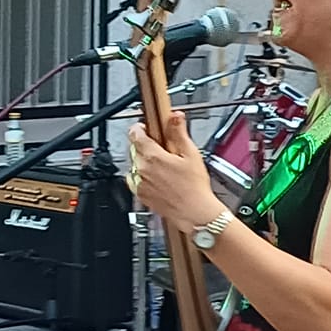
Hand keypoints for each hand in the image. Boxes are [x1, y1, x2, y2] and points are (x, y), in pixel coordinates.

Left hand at [126, 112, 218, 233]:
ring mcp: (139, 183)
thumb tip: (175, 116)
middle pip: (135, 148)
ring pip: (135, 164)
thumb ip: (179, 132)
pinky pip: (135, 179)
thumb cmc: (195, 187)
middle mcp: (142, 169)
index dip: (140, 128)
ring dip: (144, 161)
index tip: (145, 127)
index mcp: (152, 156)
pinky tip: (158, 179)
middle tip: (162, 149)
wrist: (194, 213)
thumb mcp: (191, 154)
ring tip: (162, 167)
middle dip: (146, 145)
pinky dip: (143, 176)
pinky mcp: (140, 195)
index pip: (135, 134)